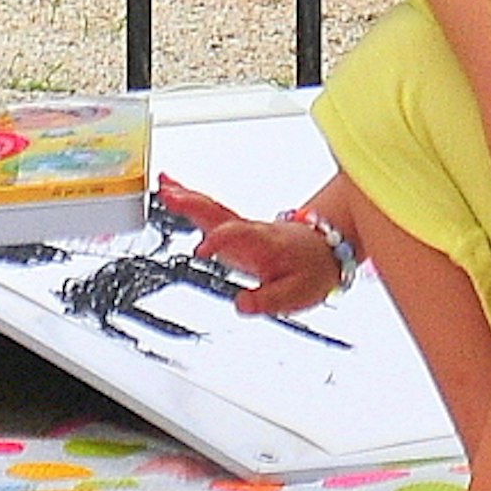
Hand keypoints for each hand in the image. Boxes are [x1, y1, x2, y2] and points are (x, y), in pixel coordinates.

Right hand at [156, 177, 347, 319]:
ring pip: (212, 208)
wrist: (326, 249)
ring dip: (188, 196)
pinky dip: (192, 199)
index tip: (200, 251)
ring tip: (164, 185)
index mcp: (262, 244)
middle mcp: (250, 230)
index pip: (237, 236)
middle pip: (219, 212)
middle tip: (168, 193)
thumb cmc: (312, 269)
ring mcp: (242, 226)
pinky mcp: (238, 228)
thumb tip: (241, 304)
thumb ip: (268, 300)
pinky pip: (212, 210)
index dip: (219, 241)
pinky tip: (176, 192)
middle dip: (194, 203)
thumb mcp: (296, 294)